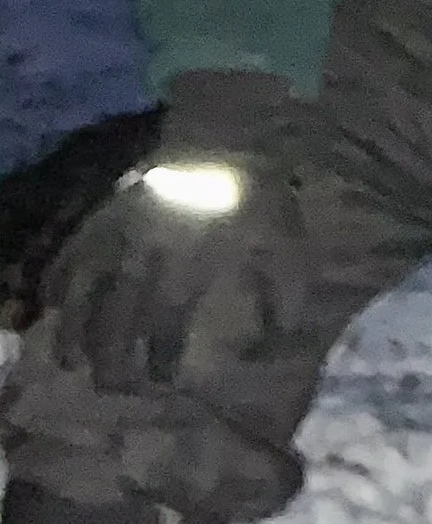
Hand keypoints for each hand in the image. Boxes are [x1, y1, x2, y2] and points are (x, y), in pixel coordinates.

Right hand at [40, 73, 298, 395]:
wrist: (223, 135)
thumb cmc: (257, 198)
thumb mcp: (286, 247)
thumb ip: (282, 303)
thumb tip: (270, 349)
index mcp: (189, 266)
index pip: (165, 326)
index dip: (160, 360)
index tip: (163, 383)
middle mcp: (143, 256)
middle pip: (115, 320)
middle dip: (110, 360)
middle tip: (112, 388)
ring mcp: (117, 235)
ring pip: (81, 293)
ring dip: (71, 331)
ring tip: (68, 362)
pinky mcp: (102, 215)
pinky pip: (68, 254)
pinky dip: (57, 282)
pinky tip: (52, 306)